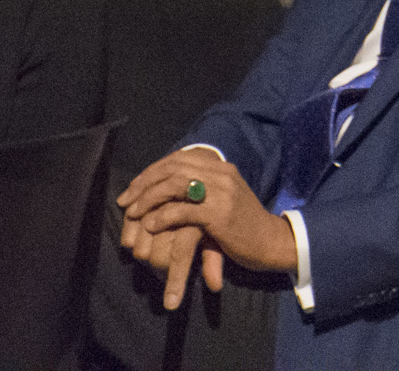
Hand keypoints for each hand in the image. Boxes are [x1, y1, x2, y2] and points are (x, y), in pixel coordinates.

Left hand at [119, 148, 297, 304]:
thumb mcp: (224, 199)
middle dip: (144, 184)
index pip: (180, 157)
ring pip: (175, 185)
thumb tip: (167, 188)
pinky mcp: (219, 214)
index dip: (152, 171)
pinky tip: (152, 226)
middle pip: (174, 168)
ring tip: (135, 214)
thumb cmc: (243, 224)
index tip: (133, 188)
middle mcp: (222, 174)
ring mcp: (222, 193)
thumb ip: (202, 189)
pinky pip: (182, 210)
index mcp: (222, 168)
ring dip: (149, 198)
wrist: (271, 242)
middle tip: (127, 201)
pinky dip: (161, 217)